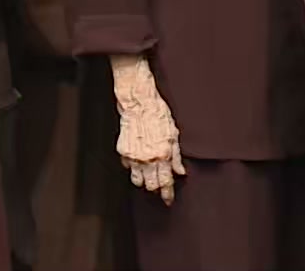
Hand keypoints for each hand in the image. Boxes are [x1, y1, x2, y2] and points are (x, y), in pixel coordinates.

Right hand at [112, 56, 184, 205]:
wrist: (138, 103)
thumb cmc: (158, 114)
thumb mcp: (174, 134)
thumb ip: (177, 156)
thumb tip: (181, 172)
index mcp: (163, 154)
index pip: (165, 181)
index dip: (167, 193)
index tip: (168, 200)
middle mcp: (148, 158)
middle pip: (151, 185)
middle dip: (155, 188)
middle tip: (159, 188)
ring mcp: (134, 157)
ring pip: (137, 180)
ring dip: (144, 180)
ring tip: (149, 176)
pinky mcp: (123, 152)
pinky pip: (128, 167)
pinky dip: (134, 167)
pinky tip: (140, 161)